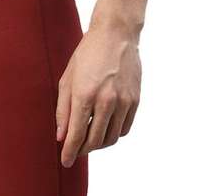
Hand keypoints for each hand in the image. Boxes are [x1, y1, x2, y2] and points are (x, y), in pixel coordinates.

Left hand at [56, 24, 141, 167]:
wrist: (116, 33)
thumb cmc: (87, 55)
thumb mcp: (67, 80)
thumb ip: (62, 112)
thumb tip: (61, 138)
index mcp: (85, 95)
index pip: (76, 136)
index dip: (70, 153)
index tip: (66, 162)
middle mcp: (106, 101)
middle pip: (95, 142)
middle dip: (83, 151)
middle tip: (76, 150)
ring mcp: (123, 101)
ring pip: (111, 139)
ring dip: (99, 145)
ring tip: (90, 138)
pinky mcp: (135, 100)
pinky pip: (124, 129)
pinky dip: (113, 134)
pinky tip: (105, 128)